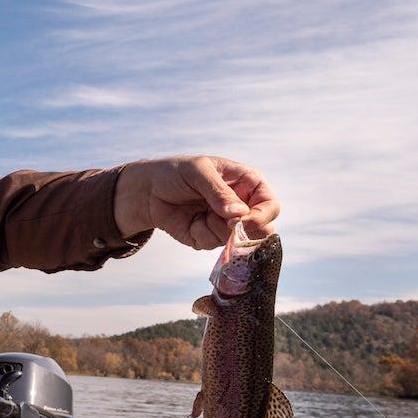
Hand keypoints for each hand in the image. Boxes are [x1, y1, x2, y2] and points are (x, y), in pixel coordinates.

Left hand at [114, 156, 279, 249]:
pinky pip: (213, 245)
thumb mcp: (198, 172)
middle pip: (262, 229)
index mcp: (247, 183)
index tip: (245, 221)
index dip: (263, 215)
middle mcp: (241, 205)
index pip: (269, 204)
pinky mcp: (209, 237)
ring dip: (216, 230)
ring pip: (236, 240)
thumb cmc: (174, 173)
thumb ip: (218, 192)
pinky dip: (201, 235)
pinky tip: (190, 222)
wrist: (147, 192)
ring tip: (199, 211)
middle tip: (225, 224)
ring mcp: (226, 224)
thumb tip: (238, 214)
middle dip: (244, 230)